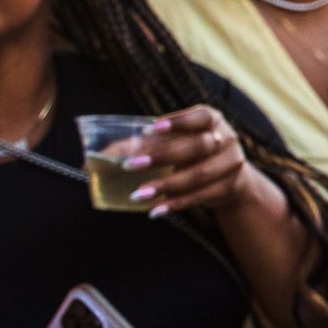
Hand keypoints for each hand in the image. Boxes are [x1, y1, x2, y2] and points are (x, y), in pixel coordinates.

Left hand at [108, 104, 264, 218]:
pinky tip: (155, 211)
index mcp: (211, 119)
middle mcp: (225, 138)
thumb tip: (97, 157)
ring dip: (165, 185)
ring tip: (137, 195)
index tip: (148, 130)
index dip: (176, 122)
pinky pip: (200, 196)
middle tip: (130, 166)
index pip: (199, 116)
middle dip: (162, 156)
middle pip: (196, 146)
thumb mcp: (173, 142)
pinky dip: (176, 204)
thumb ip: (143, 144)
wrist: (230, 178)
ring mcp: (231, 163)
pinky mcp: (229, 187)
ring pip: (199, 174)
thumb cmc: (190, 153)